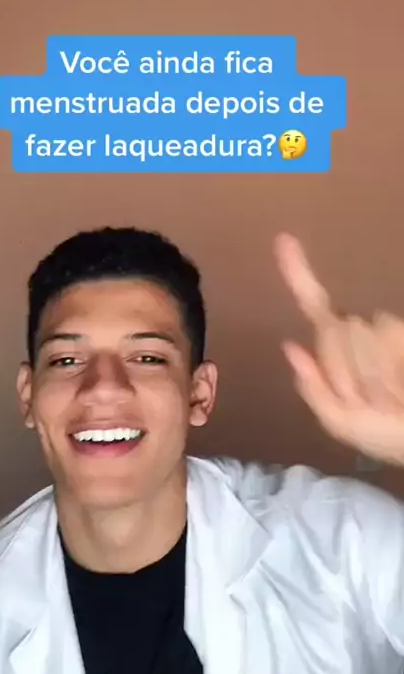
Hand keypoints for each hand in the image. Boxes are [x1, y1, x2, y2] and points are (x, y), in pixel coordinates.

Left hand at [274, 233, 403, 465]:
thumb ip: (313, 388)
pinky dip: (387, 374)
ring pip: (358, 334)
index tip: (283, 239)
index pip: (314, 304)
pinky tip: (399, 390)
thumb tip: (291, 347)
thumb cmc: (384, 434)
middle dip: (341, 373)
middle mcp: (360, 329)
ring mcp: (386, 330)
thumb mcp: (339, 420)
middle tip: (363, 403)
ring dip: (367, 378)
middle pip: (332, 331)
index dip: (297, 272)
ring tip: (387, 400)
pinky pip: (385, 337)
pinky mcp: (403, 333)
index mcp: (337, 346)